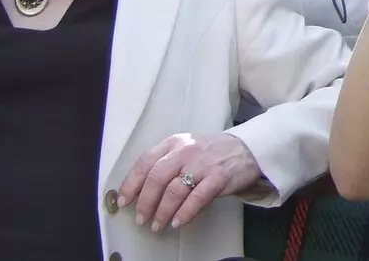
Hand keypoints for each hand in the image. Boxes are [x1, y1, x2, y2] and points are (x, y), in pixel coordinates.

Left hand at [117, 132, 260, 230]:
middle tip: (141, 219)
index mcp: (174, 143)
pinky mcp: (219, 177)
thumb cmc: (209, 154)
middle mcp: (186, 151)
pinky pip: (197, 198)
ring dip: (162, 211)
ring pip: (174, 190)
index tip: (123, 201)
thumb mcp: (184, 150)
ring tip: (157, 225)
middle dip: (145, 202)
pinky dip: (185, 212)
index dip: (131, 184)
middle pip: (157, 177)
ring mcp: (203, 163)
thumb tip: (137, 192)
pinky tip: (178, 222)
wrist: (245, 149)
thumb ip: (163, 165)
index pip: (145, 162)